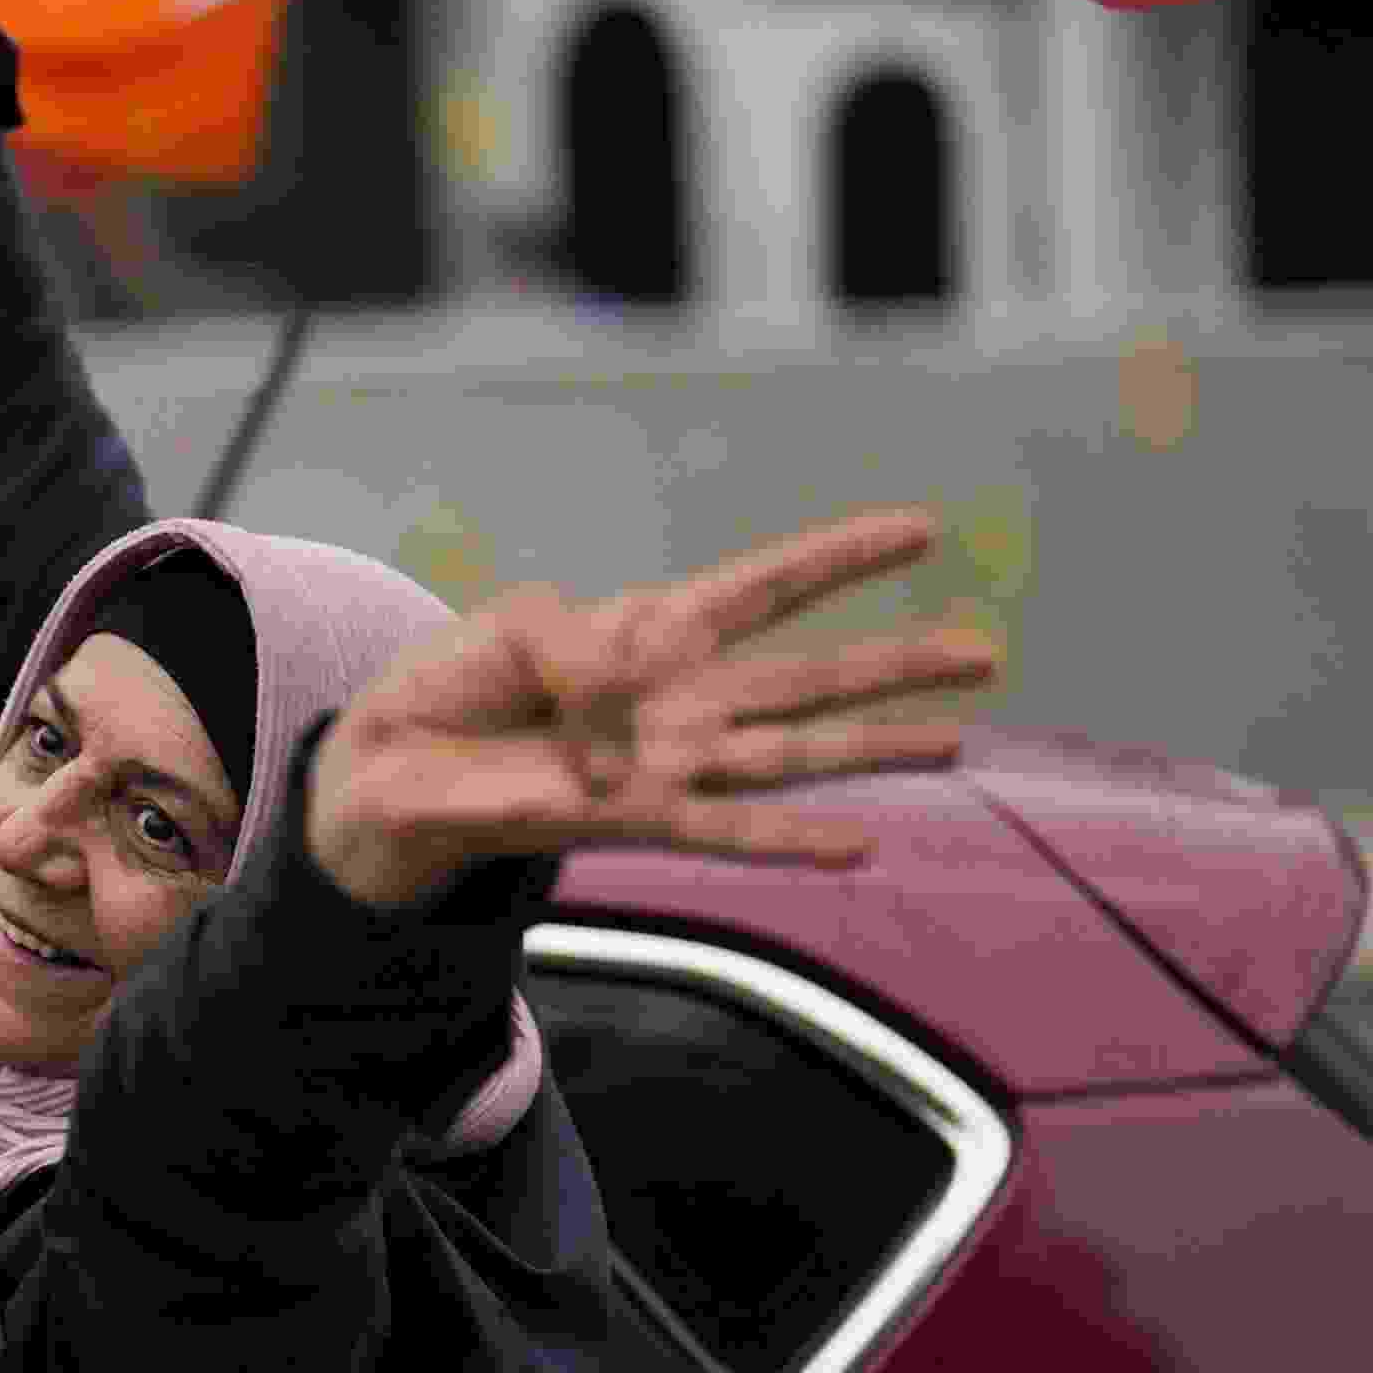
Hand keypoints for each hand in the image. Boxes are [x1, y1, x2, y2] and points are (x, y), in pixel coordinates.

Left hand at [305, 507, 1000, 911]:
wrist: (387, 769)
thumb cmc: (454, 686)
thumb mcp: (512, 624)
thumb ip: (578, 644)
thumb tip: (629, 713)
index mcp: (653, 629)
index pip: (764, 587)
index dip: (839, 558)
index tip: (919, 529)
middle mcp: (681, 698)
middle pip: (808, 676)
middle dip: (898, 663)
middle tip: (985, 652)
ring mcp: (667, 762)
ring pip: (793, 752)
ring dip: (875, 747)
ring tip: (959, 740)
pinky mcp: (633, 819)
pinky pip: (727, 829)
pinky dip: (790, 839)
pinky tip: (861, 843)